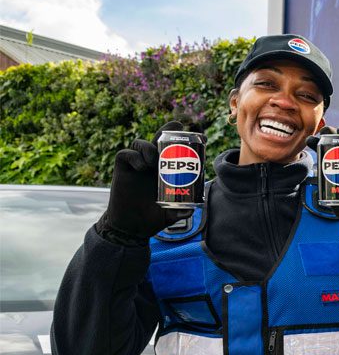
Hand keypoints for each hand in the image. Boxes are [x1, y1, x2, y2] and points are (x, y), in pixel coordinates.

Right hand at [98, 121, 194, 241]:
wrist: (132, 229)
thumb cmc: (153, 218)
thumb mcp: (171, 214)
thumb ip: (181, 211)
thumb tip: (190, 210)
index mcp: (166, 171)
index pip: (174, 151)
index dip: (184, 142)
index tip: (202, 138)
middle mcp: (151, 165)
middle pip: (158, 140)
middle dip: (167, 130)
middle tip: (177, 126)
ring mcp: (136, 166)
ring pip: (140, 143)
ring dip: (148, 147)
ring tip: (153, 162)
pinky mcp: (122, 171)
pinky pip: (125, 154)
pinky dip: (134, 156)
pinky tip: (142, 167)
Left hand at [309, 126, 338, 216]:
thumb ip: (336, 208)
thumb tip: (323, 205)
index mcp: (337, 163)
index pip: (321, 148)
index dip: (313, 143)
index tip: (310, 143)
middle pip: (331, 135)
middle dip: (324, 132)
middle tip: (322, 138)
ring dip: (338, 130)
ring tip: (337, 135)